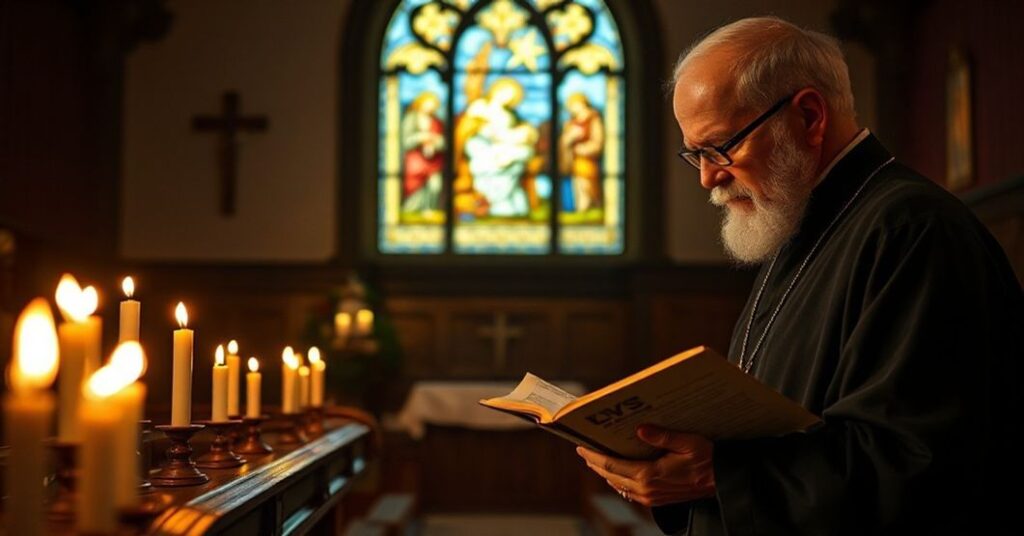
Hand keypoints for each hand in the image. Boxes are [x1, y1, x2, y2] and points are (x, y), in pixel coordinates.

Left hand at [576, 424, 715, 506]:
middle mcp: (646, 489)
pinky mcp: (655, 500)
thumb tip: (641, 429)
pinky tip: (616, 471)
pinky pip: (629, 491)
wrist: (722, 481)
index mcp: (650, 475)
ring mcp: (650, 497)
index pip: (611, 465)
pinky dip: (618, 480)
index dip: (593, 456)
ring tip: (596, 458)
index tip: (580, 446)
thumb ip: (663, 436)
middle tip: (583, 449)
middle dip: (594, 462)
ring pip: (618, 485)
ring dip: (605, 472)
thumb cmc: (708, 460)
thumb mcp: (689, 442)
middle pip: (610, 476)